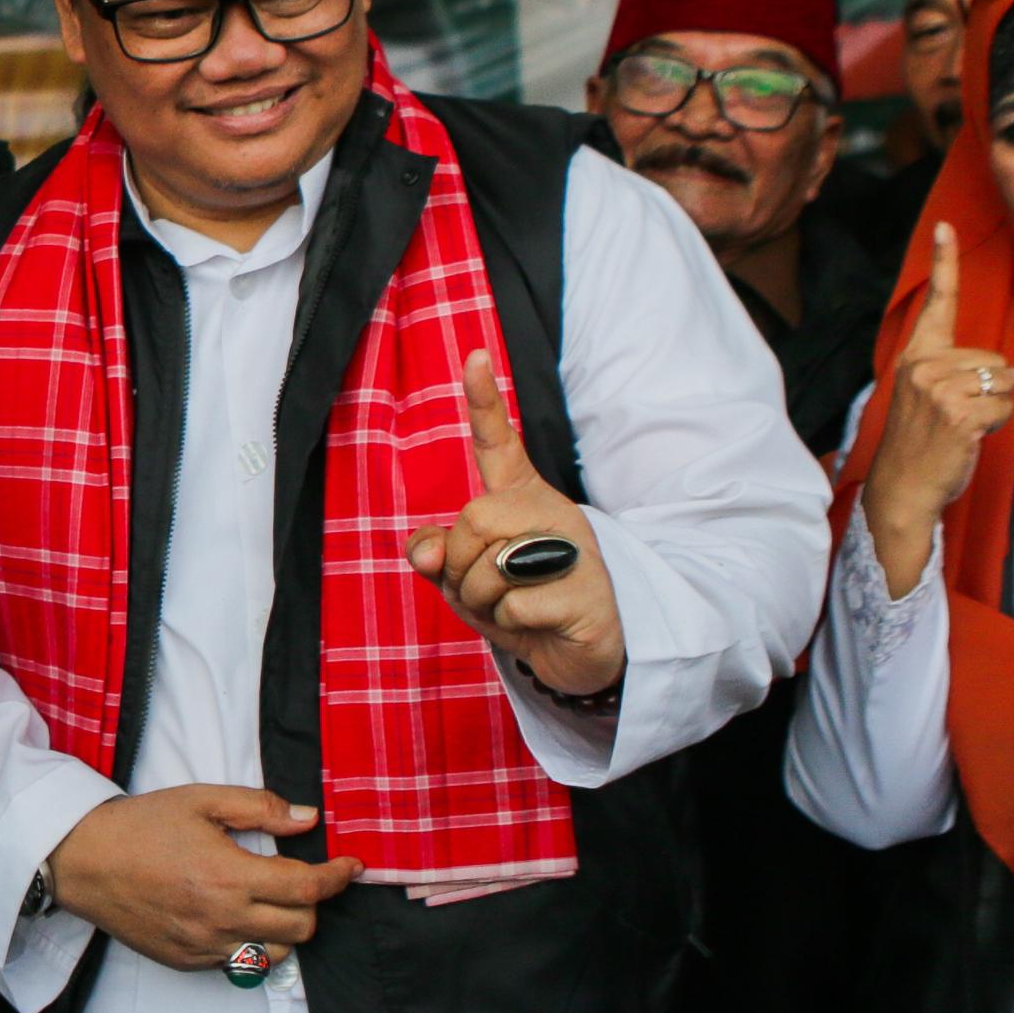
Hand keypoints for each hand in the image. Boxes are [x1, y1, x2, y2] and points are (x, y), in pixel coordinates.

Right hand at [44, 786, 361, 975]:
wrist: (83, 861)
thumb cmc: (140, 825)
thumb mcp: (201, 800)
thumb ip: (260, 808)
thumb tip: (307, 818)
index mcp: (230, 876)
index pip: (308, 888)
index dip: (339, 877)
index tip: (351, 866)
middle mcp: (222, 919)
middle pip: (302, 928)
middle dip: (313, 902)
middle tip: (302, 878)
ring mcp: (205, 946)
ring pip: (277, 954)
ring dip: (286, 929)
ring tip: (271, 901)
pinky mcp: (188, 961)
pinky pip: (240, 963)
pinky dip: (252, 943)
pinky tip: (236, 916)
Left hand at [402, 354, 625, 696]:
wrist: (578, 656)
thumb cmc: (518, 606)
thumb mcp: (464, 580)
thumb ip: (437, 555)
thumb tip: (425, 552)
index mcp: (519, 499)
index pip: (498, 443)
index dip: (484, 400)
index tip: (475, 356)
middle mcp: (550, 511)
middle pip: (473, 520)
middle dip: (460, 569)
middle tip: (489, 592)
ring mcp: (575, 549)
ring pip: (490, 567)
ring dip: (484, 604)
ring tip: (516, 609)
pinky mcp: (588, 592)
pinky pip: (516, 606)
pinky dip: (513, 627)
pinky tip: (543, 625)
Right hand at [865, 222, 1013, 598]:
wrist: (902, 490)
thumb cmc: (923, 445)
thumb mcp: (933, 399)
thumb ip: (966, 374)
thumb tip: (1013, 375)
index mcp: (915, 357)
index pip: (936, 304)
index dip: (944, 263)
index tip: (947, 227)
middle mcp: (922, 365)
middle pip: (993, 357)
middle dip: (990, 389)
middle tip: (957, 418)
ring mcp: (938, 388)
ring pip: (1002, 382)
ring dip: (994, 409)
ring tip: (961, 429)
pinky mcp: (957, 412)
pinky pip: (1003, 406)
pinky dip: (995, 425)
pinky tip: (967, 439)